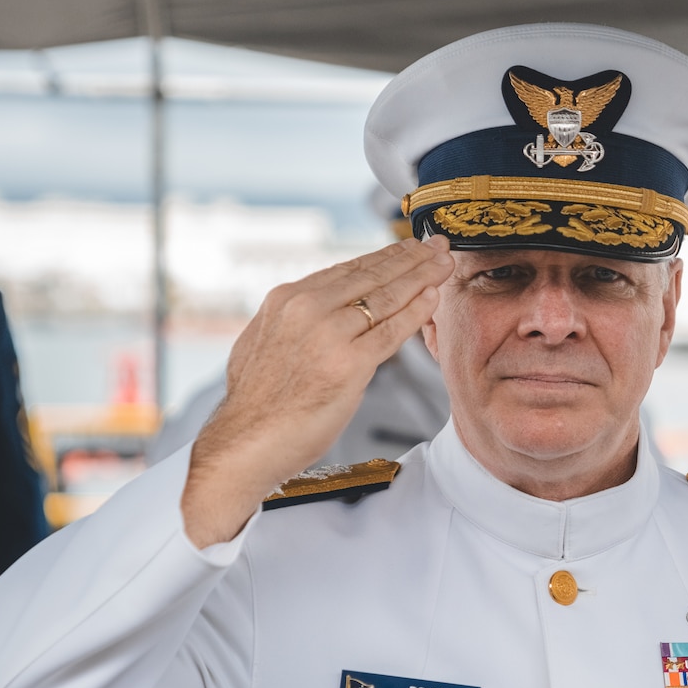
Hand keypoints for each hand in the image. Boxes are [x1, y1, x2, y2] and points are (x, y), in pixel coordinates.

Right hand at [181, 236, 454, 546]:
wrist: (243, 442)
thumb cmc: (256, 405)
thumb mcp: (263, 342)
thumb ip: (293, 322)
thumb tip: (312, 313)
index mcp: (286, 299)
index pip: (347, 270)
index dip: (383, 257)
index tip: (406, 248)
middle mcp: (307, 308)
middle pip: (372, 274)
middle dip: (411, 258)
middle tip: (437, 245)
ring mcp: (329, 334)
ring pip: (387, 297)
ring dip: (423, 277)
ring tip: (444, 264)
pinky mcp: (349, 364)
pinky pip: (392, 332)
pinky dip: (417, 312)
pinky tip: (433, 299)